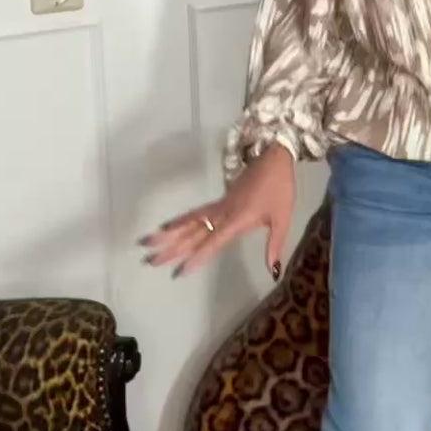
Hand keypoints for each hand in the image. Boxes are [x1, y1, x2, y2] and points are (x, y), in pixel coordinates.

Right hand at [142, 142, 295, 278]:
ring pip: (189, 223)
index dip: (196, 257)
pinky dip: (180, 222)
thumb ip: (275, 244)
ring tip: (147, 243)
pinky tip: (168, 228)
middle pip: (193, 234)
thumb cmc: (279, 188)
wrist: (274, 158)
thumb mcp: (283, 217)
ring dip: (169, 235)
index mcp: (237, 219)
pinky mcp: (219, 202)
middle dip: (171, 248)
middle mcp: (222, 213)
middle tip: (149, 261)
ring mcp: (218, 206)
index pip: (212, 242)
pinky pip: (195, 215)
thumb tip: (272, 271)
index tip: (180, 271)